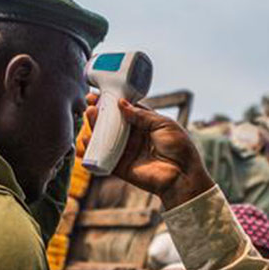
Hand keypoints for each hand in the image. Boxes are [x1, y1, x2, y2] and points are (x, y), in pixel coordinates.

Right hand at [85, 94, 213, 208]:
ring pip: (105, 138)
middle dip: (100, 112)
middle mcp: (133, 136)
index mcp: (145, 124)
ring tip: (90, 114)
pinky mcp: (120, 167)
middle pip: (112, 123)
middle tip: (90, 102)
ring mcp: (126, 151)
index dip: (113, 102)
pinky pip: (103, 158)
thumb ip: (142, 115)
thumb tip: (121, 104)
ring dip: (95, 127)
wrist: (183, 175)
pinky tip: (85, 140)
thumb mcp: (164, 124)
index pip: (125, 110)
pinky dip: (92, 150)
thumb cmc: (179, 148)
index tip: (100, 93)